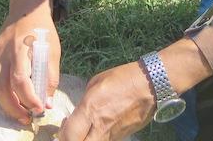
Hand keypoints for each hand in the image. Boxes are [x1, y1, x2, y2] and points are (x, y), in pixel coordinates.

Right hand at [0, 0, 60, 124]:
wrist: (27, 9)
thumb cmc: (43, 30)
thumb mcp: (53, 51)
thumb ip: (50, 78)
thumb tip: (46, 103)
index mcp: (22, 48)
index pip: (20, 79)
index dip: (29, 98)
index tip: (39, 109)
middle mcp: (5, 51)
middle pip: (2, 87)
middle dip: (14, 107)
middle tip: (27, 119)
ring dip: (7, 104)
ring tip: (20, 114)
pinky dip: (3, 93)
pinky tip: (14, 99)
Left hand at [59, 38, 211, 140]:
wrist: (151, 85)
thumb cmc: (123, 78)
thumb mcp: (96, 83)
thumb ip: (84, 101)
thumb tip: (79, 112)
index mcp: (91, 109)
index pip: (69, 135)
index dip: (62, 136)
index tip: (61, 129)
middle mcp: (100, 126)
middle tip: (71, 135)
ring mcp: (113, 134)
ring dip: (85, 139)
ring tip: (84, 131)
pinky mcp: (123, 137)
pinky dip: (98, 138)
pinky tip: (99, 129)